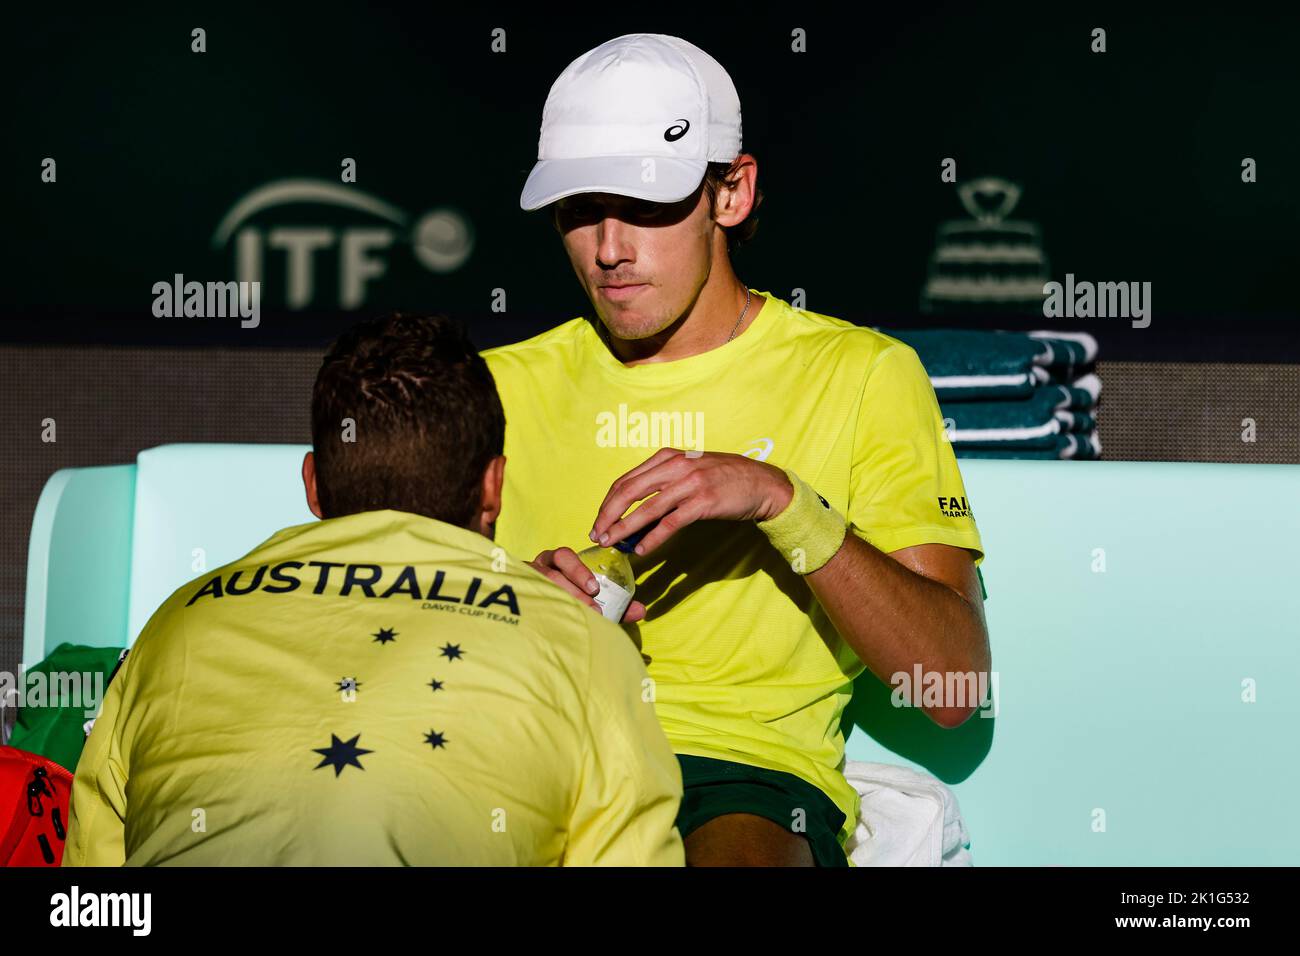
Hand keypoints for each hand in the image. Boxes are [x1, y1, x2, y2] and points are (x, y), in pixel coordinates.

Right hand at [527, 547, 647, 623]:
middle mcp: (537, 566)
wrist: (528, 612)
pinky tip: (546, 622)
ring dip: (557, 599)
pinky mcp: (515, 593)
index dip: (578, 570)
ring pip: (537, 585)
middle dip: (571, 589)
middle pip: (551, 572)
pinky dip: (536, 608)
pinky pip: (522, 598)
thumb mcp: (591, 600)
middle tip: (590, 607)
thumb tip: (641, 611)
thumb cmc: (567, 601)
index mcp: (556, 562)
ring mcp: (523, 580)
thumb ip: (616, 606)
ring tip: (574, 615)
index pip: (564, 557)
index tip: (594, 589)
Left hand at [589, 448, 793, 554]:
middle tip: (596, 536)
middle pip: (629, 492)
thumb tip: (634, 510)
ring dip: (624, 529)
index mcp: (668, 457)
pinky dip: (653, 537)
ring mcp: (689, 483)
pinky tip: (641, 549)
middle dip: (608, 516)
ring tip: (611, 543)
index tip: (599, 521)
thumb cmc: (724, 478)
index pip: (626, 480)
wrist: (761, 483)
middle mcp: (675, 466)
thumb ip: (663, 483)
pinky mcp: (703, 502)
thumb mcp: (689, 470)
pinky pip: (670, 523)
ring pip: (646, 509)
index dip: (607, 503)